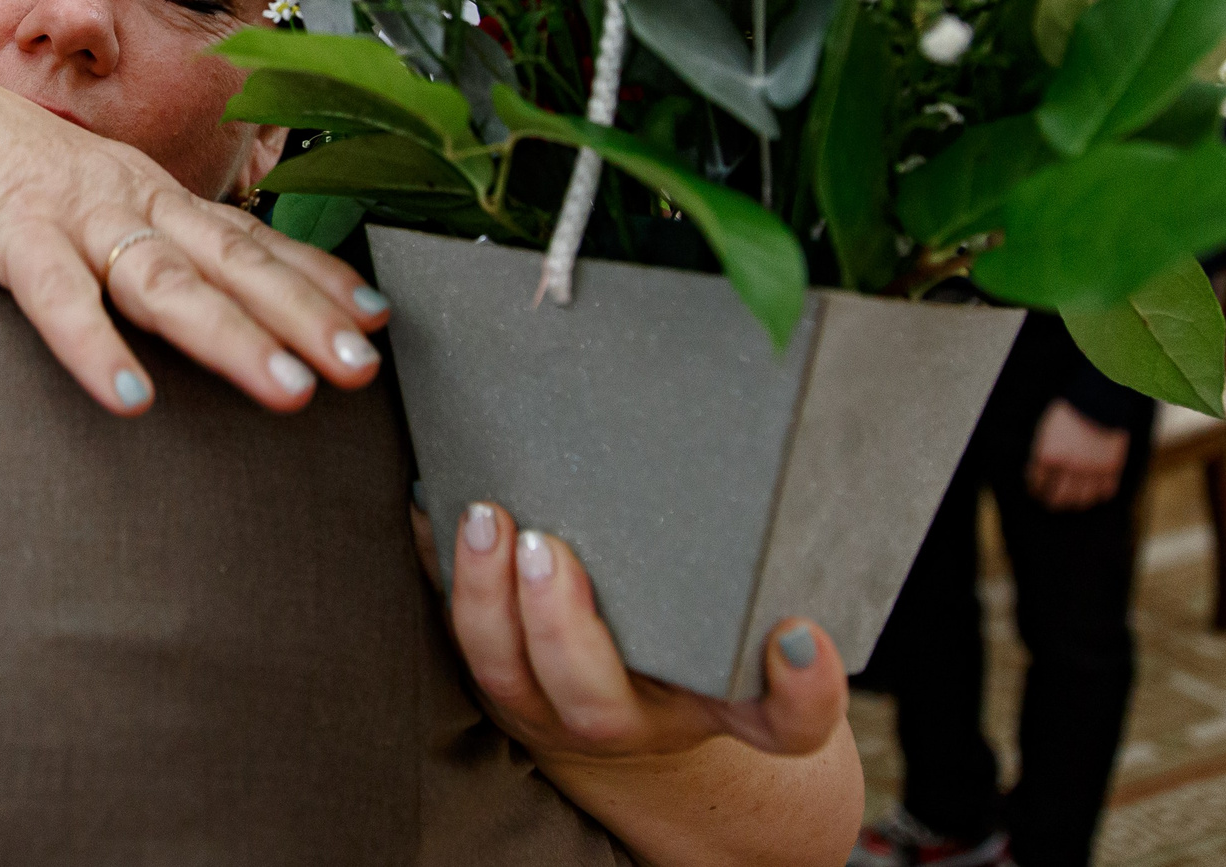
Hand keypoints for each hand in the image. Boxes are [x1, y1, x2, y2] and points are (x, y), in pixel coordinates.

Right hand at [0, 55, 385, 415]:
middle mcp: (131, 200)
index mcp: (154, 193)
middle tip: (361, 368)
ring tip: (286, 390)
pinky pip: (58, 300)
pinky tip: (132, 398)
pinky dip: (97, 349)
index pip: (253, 238)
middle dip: (304, 317)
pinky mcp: (12, 234)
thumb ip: (150, 235)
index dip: (316, 279)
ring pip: (166, 282)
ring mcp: (75, 215)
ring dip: (231, 338)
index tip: (377, 319)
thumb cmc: (5, 165)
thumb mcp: (94, 194)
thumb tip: (211, 281)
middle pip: (233, 263)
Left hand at [416, 500, 847, 763]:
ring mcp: (550, 705)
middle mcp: (633, 717)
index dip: (798, 693)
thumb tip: (797, 540)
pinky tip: (426, 503)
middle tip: (547, 547)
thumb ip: (763, 591)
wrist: (627, 696)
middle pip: (596, 705)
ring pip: (504, 677)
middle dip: (562, 628)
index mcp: (718, 703)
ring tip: (484, 520)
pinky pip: (446, 628)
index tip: (798, 637)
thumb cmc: (688, 638)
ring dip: (484, 597)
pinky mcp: (493, 671)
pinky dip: (432, 565)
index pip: (782, 723)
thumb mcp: (733, 619)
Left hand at [1027, 399, 1129, 510]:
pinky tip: (1093, 493)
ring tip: (1071, 502)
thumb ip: (1044, 451)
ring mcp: (1092, 469)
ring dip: (1075, 502)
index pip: (1037, 482)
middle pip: (1058, 496)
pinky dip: (1098, 495)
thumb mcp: (1046, 430)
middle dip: (1051, 501)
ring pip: (1082, 499)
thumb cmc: (1068, 411)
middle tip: (1050, 502)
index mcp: (1048, 455)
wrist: (1098, 400)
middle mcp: (1069, 467)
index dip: (1035, 488)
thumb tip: (1040, 469)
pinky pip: (1105, 492)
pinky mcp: (1111, 468)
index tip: (1035, 491)